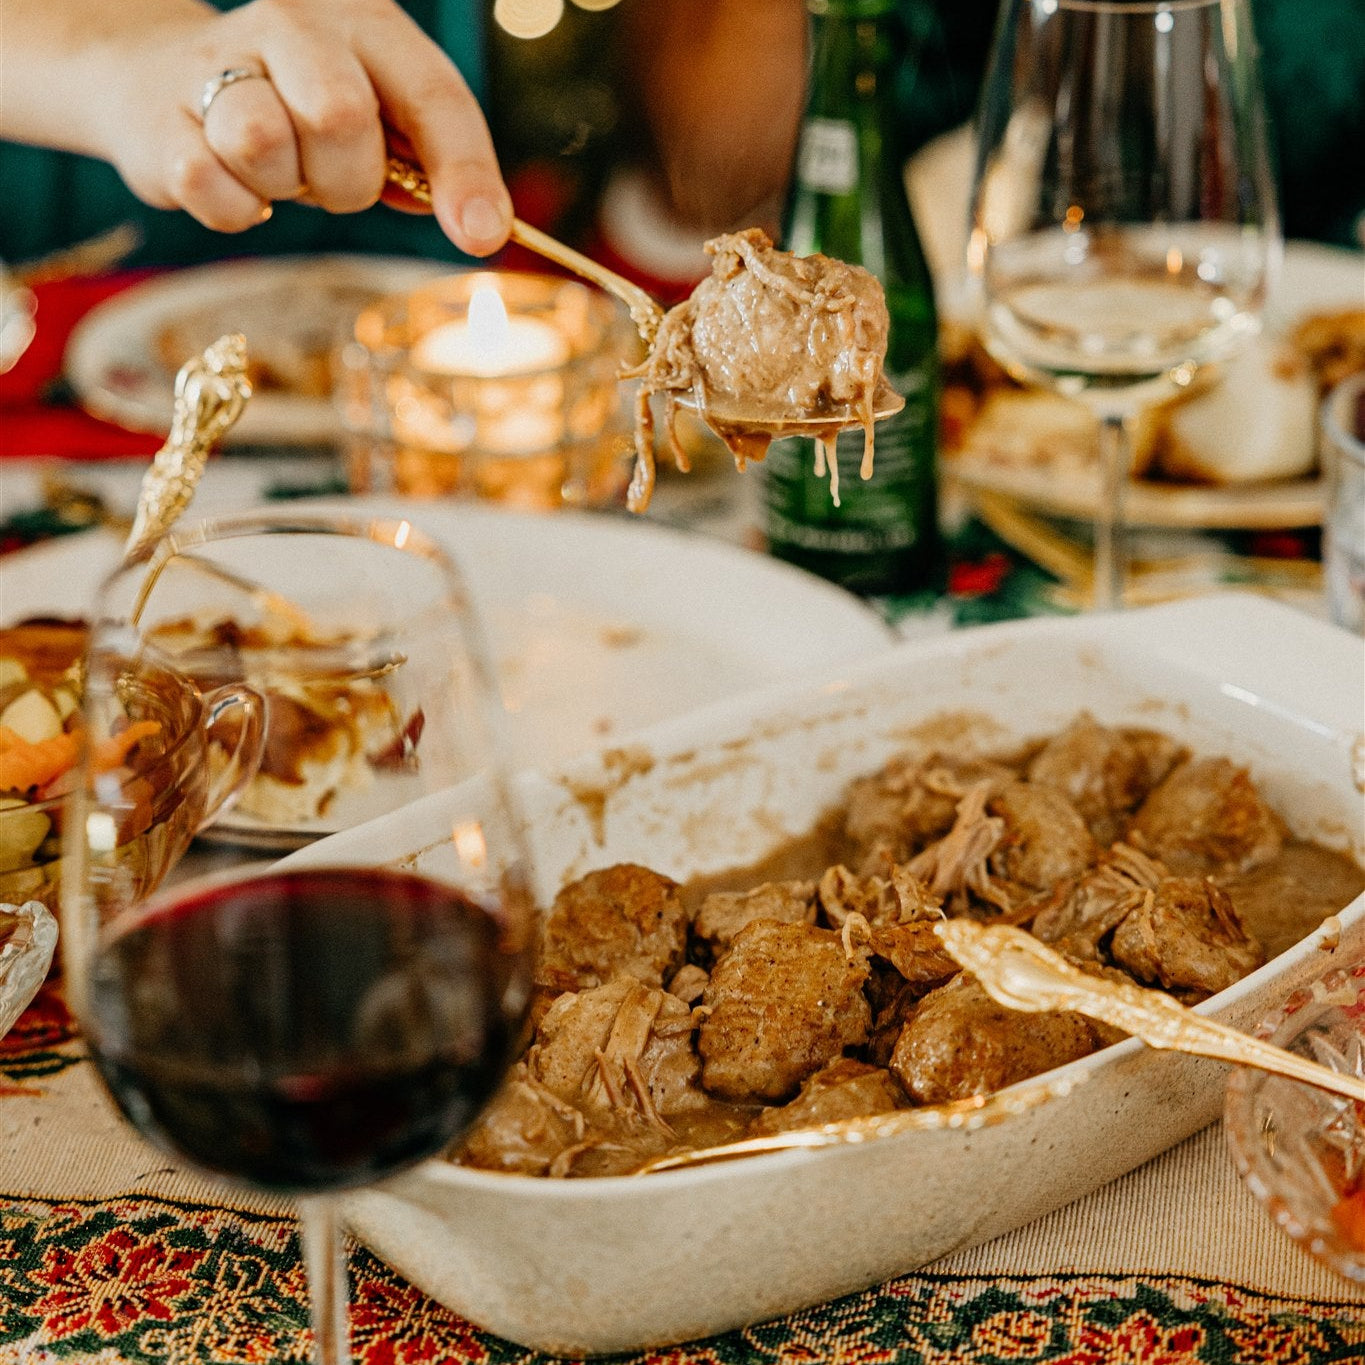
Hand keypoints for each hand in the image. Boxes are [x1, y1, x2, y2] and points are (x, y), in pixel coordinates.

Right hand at [91, 0, 511, 253]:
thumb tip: (479, 224)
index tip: (482, 236)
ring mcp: (218, 62)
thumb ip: (428, 164)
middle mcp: (292, 21)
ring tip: (275, 170)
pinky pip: (213, 188)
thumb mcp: (375, 120)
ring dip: (284, 186)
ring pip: (266, 145)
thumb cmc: (295, 108)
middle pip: (340, 116)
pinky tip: (231, 182)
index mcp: (364, 21)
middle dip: (348, 178)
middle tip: (329, 178)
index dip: (464, 170)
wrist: (158, 81)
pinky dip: (234, 208)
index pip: (432, 94)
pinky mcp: (164, 119)